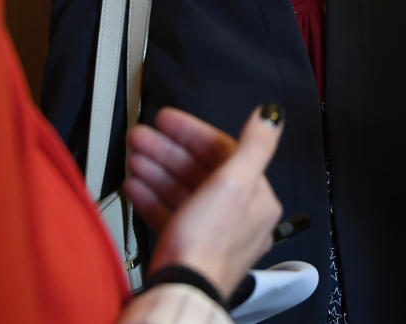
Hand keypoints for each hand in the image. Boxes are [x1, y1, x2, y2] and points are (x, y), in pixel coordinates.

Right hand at [124, 105, 284, 297]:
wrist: (183, 290)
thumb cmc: (210, 244)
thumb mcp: (235, 183)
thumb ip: (255, 145)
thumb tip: (271, 116)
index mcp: (256, 200)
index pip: (224, 152)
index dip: (192, 132)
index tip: (168, 120)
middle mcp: (237, 217)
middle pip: (200, 170)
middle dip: (168, 151)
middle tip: (142, 137)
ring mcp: (210, 233)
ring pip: (183, 190)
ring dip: (156, 170)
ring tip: (134, 157)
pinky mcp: (187, 247)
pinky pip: (170, 214)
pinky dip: (152, 198)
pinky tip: (135, 186)